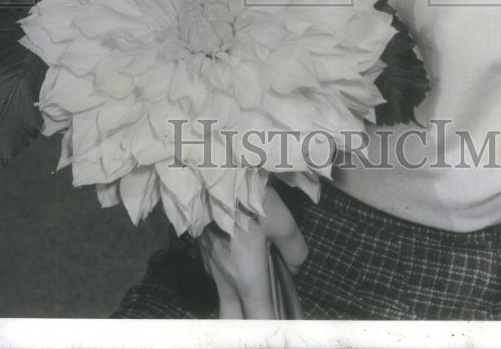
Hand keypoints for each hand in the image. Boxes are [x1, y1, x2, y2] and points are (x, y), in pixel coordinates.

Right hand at [198, 187, 307, 318]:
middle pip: (232, 321)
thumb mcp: (281, 220)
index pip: (259, 320)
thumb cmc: (247, 197)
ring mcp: (211, 264)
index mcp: (247, 278)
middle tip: (265, 318)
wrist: (209, 173)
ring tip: (257, 297)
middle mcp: (226, 278)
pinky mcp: (204, 249)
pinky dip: (230, 282)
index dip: (273, 328)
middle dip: (247, 326)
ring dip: (237, 305)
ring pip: (222, 298)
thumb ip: (293, 248)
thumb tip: (296, 264)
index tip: (285, 326)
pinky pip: (217, 277)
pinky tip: (241, 266)